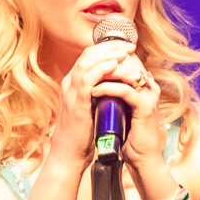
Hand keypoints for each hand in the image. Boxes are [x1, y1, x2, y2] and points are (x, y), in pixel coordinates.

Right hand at [44, 40, 164, 172]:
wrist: (69, 154)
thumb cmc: (83, 134)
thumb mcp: (91, 108)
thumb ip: (99, 94)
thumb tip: (118, 85)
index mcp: (73, 84)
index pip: (88, 56)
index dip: (107, 48)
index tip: (126, 48)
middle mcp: (69, 83)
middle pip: (88, 54)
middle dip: (110, 47)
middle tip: (130, 45)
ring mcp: (71, 92)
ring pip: (87, 62)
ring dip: (108, 54)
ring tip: (126, 52)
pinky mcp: (76, 102)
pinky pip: (87, 79)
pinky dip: (101, 69)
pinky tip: (115, 65)